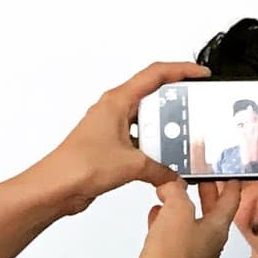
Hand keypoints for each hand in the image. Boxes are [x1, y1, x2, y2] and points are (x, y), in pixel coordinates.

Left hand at [37, 61, 209, 215]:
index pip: (156, 74)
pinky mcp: (110, 147)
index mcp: (117, 101)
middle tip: (195, 109)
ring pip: (146, 120)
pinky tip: (164, 161)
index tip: (200, 74)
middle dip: (176, 101)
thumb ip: (160, 169)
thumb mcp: (132, 165)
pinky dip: (152, 149)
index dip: (182, 70)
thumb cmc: (79, 166)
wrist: (56, 187)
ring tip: (184, 138)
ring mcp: (111, 128)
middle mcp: (113, 110)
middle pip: (152, 95)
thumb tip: (174, 175)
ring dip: (164, 129)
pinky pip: (139, 141)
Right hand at [135, 178, 240, 257]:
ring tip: (172, 194)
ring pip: (191, 225)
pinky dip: (166, 224)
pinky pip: (173, 238)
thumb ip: (176, 190)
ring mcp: (192, 256)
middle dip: (206, 194)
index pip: (231, 201)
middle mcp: (209, 245)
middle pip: (212, 213)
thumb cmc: (172, 252)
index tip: (232, 176)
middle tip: (201, 179)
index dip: (231, 185)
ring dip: (183, 209)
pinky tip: (155, 216)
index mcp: (218, 230)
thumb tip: (171, 187)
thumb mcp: (177, 207)